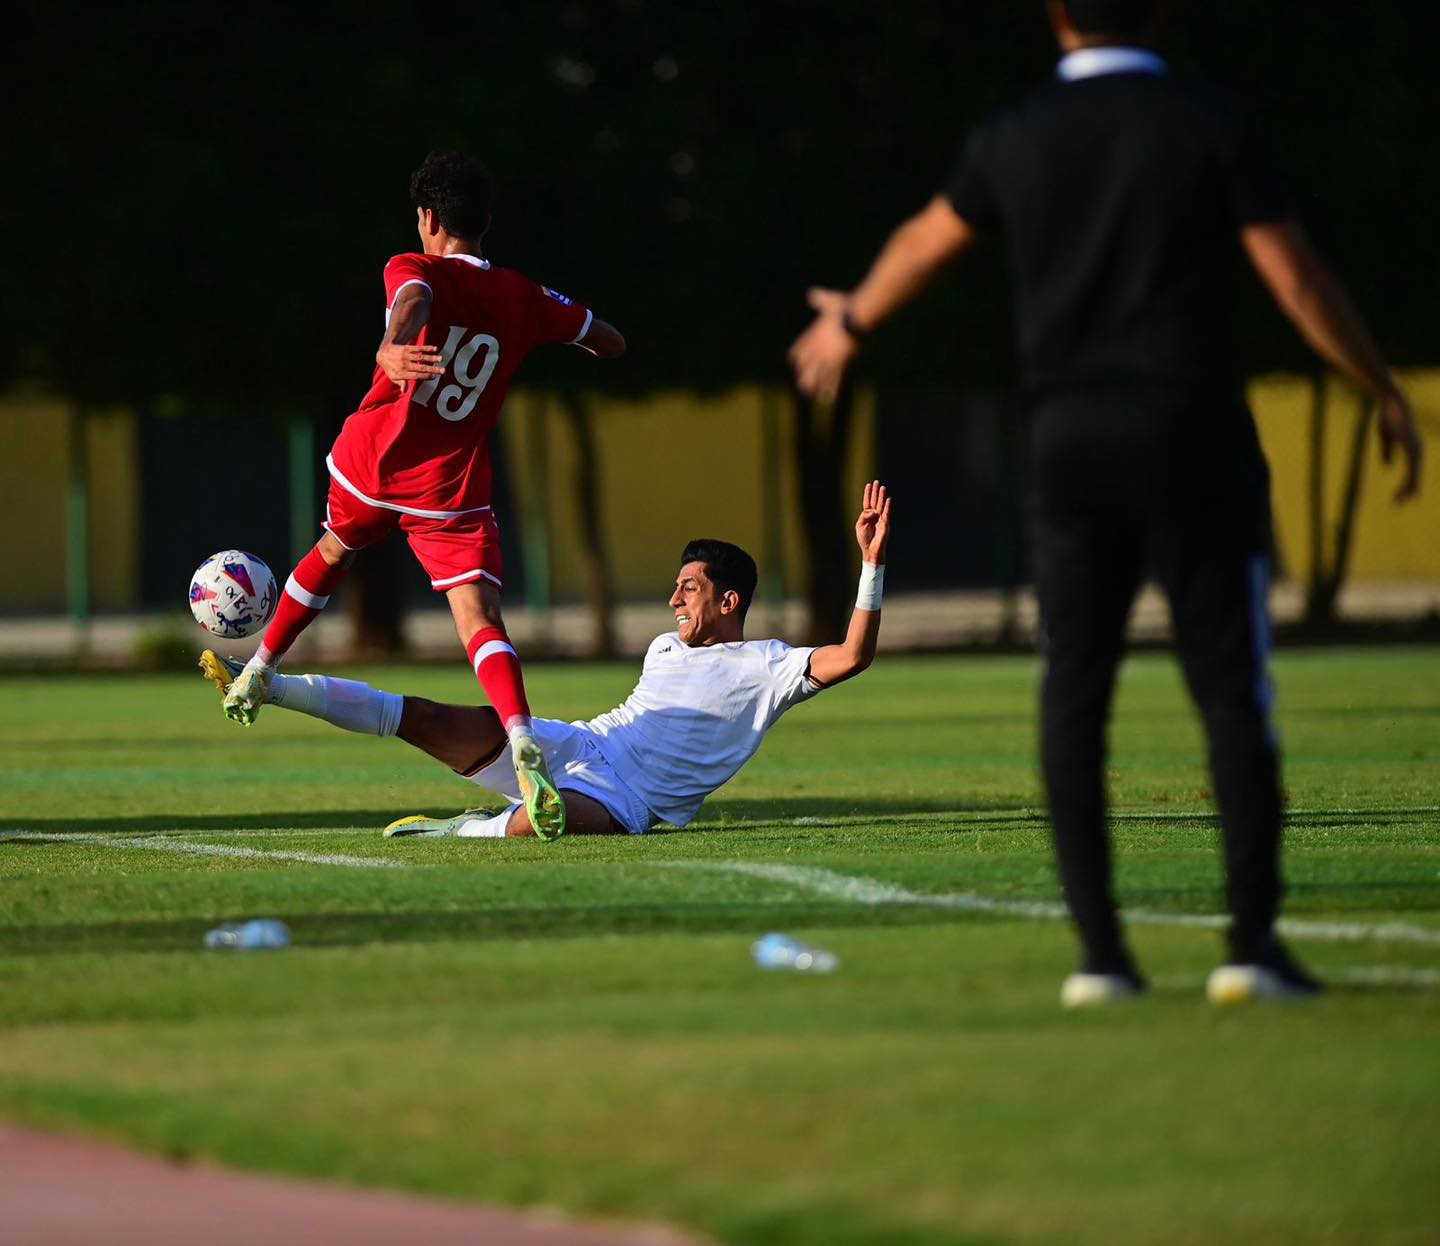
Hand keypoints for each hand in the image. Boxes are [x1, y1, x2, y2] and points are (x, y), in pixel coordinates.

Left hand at [377, 342, 444, 384]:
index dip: (425, 376)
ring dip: (431, 358)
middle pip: (420, 367)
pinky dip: (427, 348)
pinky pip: (418, 348)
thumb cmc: (390, 368)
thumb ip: (401, 383)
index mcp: (402, 373)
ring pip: (420, 357)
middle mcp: (404, 364)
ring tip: (441, 359)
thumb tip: (405, 391)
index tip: (434, 377)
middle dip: (432, 369)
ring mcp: (406, 356)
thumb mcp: (393, 378)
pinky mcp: (407, 348)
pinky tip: (435, 348)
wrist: (383, 353)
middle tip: (443, 371)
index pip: (416, 376)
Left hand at [788, 287, 858, 403]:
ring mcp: (828, 356)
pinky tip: (827, 398)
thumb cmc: (846, 306)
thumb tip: (812, 293)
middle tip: (802, 385)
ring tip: (810, 394)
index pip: (800, 349)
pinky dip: (831, 390)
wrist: (857, 316)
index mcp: (815, 334)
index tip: (795, 363)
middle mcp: (818, 348)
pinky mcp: (840, 363)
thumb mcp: (830, 301)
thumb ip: (820, 299)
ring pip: (818, 375)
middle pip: (806, 365)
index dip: (798, 357)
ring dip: (814, 385)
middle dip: (805, 374)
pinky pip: (834, 380)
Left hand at [855, 480, 891, 563]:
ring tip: (883, 487)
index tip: (869, 485)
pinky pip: (887, 513)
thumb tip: (872, 510)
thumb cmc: (864, 539)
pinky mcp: (885, 523)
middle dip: (876, 492)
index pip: (867, 502)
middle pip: (875, 501)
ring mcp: (880, 519)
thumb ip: (864, 515)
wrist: (870, 550)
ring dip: (882, 496)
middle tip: (877, 482)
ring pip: (881, 505)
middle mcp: (874, 515)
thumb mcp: (860, 525)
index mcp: (867, 516)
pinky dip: (887, 506)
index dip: (868, 494)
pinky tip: (888, 499)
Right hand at [1377, 388, 1421, 501]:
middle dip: (1408, 490)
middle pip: (1415, 474)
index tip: (1400, 497)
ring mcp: (1416, 448)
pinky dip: (1409, 479)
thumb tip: (1389, 467)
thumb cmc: (1388, 417)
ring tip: (1402, 501)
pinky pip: (1412, 467)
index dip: (1406, 484)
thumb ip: (1388, 452)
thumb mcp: (1386, 438)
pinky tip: (1406, 487)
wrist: (1391, 403)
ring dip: (1409, 488)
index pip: (1411, 470)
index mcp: (1412, 448)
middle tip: (1400, 504)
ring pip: (1415, 474)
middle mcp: (1417, 449)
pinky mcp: (1411, 447)